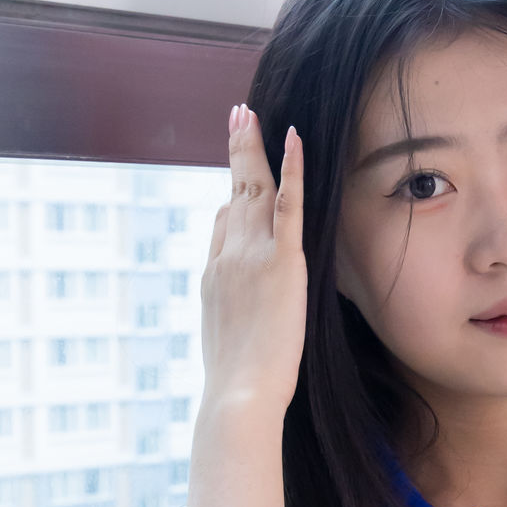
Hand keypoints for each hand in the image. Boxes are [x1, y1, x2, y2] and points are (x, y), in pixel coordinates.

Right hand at [200, 105, 306, 413]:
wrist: (239, 393)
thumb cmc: (237, 383)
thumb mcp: (224, 337)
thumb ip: (229, 306)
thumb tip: (230, 287)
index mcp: (214, 276)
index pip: (221, 224)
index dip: (230, 196)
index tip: (236, 173)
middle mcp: (227, 257)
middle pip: (232, 194)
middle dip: (235, 152)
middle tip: (237, 116)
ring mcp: (252, 255)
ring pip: (253, 189)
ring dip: (252, 146)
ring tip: (249, 113)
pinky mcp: (281, 261)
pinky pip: (287, 204)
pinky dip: (291, 168)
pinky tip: (292, 138)